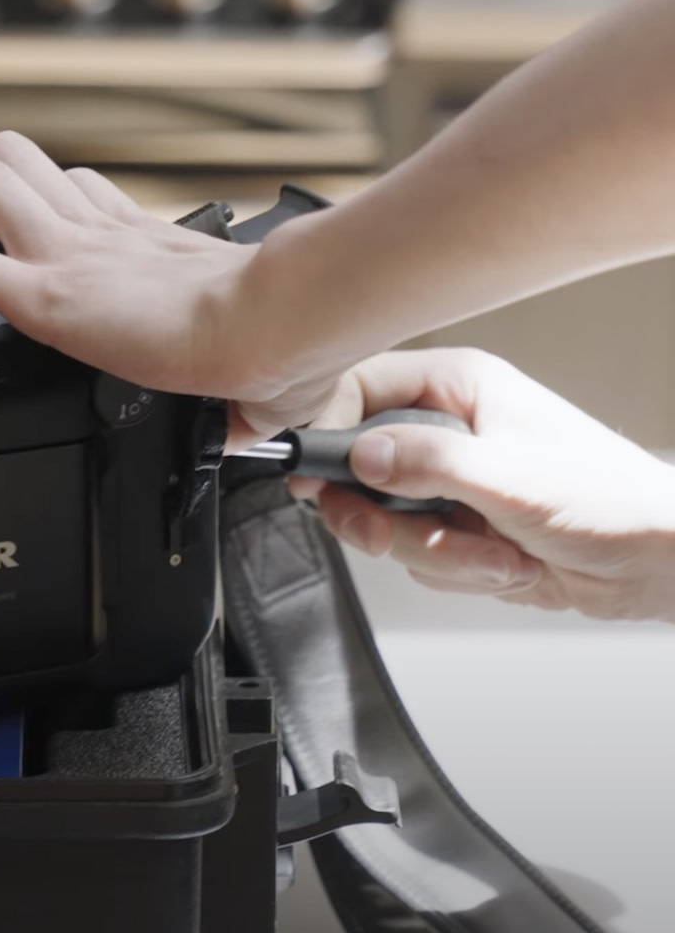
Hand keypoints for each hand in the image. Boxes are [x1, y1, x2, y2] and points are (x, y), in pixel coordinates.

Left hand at [0, 131, 341, 446]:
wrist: (285, 328)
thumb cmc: (290, 341)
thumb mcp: (265, 367)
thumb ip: (245, 394)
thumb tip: (251, 430)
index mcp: (145, 246)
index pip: (76, 193)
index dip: (35, 191)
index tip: (4, 206)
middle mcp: (98, 234)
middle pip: (12, 162)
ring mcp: (66, 255)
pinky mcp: (45, 294)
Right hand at [296, 348, 674, 622]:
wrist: (659, 563)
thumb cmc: (612, 502)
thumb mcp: (511, 477)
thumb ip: (428, 462)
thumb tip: (358, 456)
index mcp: (457, 388)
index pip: (356, 390)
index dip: (327, 433)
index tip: (318, 477)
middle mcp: (446, 429)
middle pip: (356, 467)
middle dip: (382, 516)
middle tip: (393, 533)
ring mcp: (449, 481)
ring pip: (383, 521)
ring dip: (435, 552)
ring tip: (493, 552)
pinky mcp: (457, 526)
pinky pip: (415, 555)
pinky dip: (457, 571)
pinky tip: (504, 563)